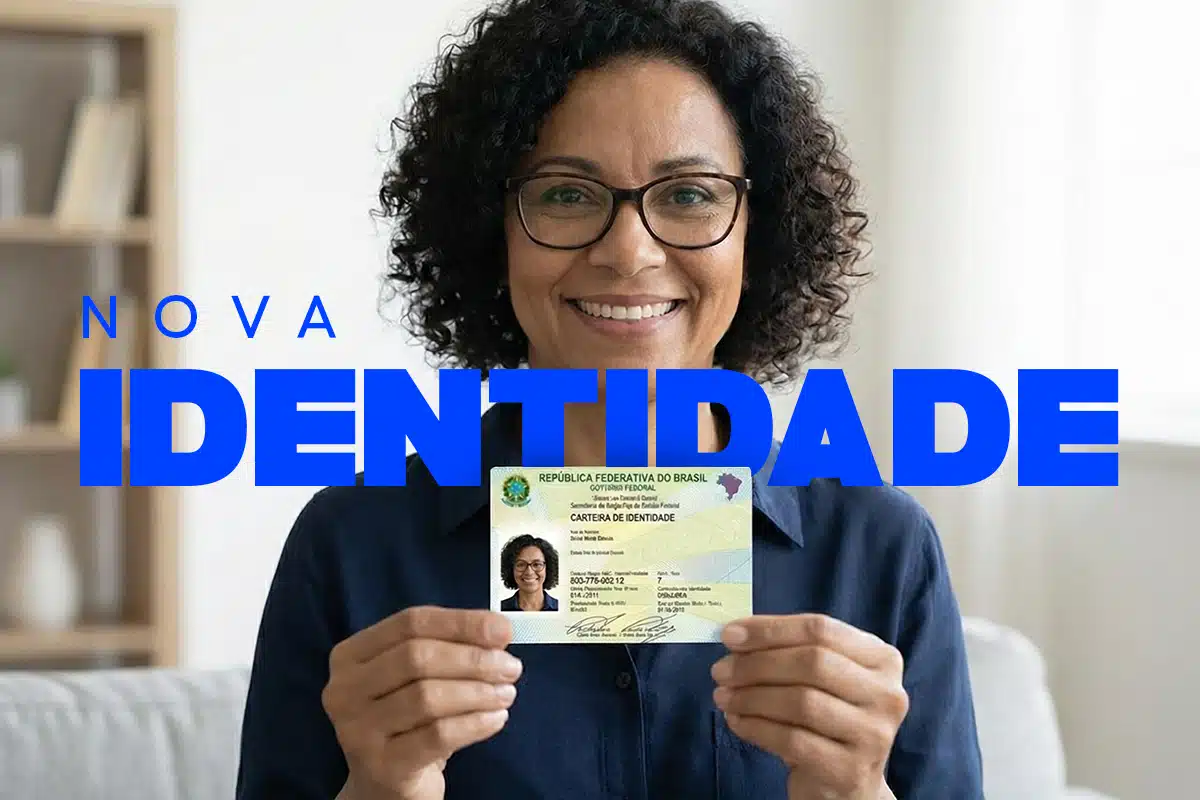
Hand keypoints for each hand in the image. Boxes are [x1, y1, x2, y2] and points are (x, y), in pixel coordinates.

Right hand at [322, 606, 521, 799]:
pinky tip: (496, 719)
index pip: (410, 622)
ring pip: (427, 696)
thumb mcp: (417, 678)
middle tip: (511, 668)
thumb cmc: (406, 722)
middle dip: (473, 659)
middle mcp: (343, 690)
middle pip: (417, 657)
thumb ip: (448, 647)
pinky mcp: (382, 766)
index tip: (503, 631)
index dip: (461, 622)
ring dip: (478, 692)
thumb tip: (498, 631)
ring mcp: (357, 730)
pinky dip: (474, 723)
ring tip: (506, 694)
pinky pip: (437, 735)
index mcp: (350, 656)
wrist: (384, 788)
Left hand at [711, 614, 907, 799]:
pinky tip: (737, 722)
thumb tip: (735, 635)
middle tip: (720, 671)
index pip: (821, 630)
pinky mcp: (851, 769)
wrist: (847, 785)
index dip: (770, 629)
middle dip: (756, 664)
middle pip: (813, 663)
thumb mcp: (820, 679)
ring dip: (751, 696)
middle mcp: (887, 694)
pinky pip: (792, 740)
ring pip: (801, 701)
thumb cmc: (827, 720)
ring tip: (723, 697)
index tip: (729, 635)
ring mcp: (874, 734)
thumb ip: (789, 651)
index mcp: (882, 658)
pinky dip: (756, 727)